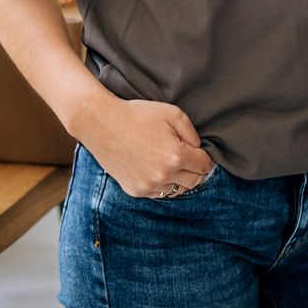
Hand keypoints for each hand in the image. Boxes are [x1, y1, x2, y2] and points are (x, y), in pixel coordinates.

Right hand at [75, 95, 216, 198]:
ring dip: (179, 179)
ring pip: (177, 190)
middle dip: (195, 169)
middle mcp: (164, 176)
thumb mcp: (172, 113)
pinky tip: (154, 168)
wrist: (102, 123)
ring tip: (170, 163)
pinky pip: (158, 193)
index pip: (204, 166)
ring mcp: (148, 186)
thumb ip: (192, 133)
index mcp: (176, 157)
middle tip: (188, 158)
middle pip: (194, 181)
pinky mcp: (135, 190)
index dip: (205, 157)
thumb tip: (198, 149)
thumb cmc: (138, 115)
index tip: (200, 153)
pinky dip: (161, 183)